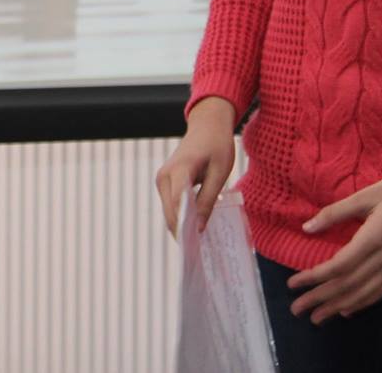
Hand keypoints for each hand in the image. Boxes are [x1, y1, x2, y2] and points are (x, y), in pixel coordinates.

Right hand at [156, 97, 236, 238]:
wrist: (207, 125)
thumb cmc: (217, 146)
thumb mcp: (220, 173)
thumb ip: (207, 200)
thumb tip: (197, 228)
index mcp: (179, 170)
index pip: (178, 206)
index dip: (185, 228)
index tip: (196, 248)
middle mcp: (164, 176)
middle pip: (170, 213)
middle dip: (183, 233)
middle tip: (199, 255)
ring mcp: (161, 179)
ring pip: (168, 212)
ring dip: (181, 227)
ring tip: (198, 246)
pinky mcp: (164, 182)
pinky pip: (170, 205)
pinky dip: (180, 218)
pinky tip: (194, 229)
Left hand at [285, 155, 381, 323]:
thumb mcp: (364, 195)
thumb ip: (334, 213)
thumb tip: (306, 228)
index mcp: (373, 239)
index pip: (339, 267)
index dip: (314, 278)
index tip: (293, 284)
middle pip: (348, 285)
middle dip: (320, 299)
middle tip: (297, 309)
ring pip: (364, 294)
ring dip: (338, 306)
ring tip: (317, 318)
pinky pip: (380, 291)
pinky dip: (361, 303)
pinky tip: (347, 310)